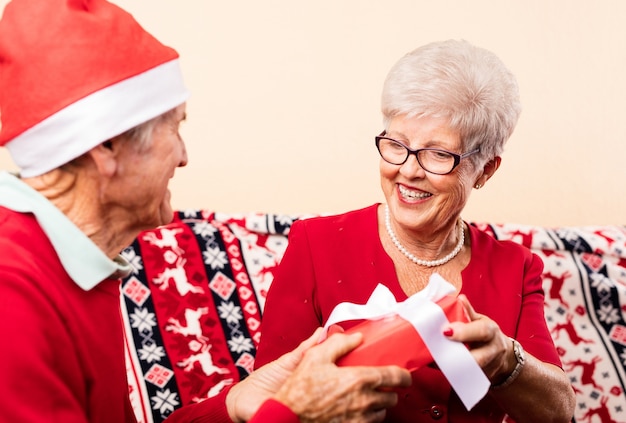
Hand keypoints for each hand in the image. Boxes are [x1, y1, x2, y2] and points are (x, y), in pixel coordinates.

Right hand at [227, 328, 411, 422]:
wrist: (288, 416)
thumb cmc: (300, 388)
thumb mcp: (316, 357)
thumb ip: (339, 344)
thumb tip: (356, 337)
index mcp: (359, 380)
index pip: (395, 377)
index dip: (404, 375)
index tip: (404, 374)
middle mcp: (364, 401)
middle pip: (392, 397)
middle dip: (388, 389)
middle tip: (379, 383)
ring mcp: (359, 419)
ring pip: (382, 413)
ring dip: (378, 404)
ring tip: (366, 397)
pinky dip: (367, 417)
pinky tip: (355, 410)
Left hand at [442, 294, 514, 382]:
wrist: (502, 355)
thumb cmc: (486, 334)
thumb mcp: (480, 320)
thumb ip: (468, 312)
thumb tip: (460, 298)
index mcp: (491, 332)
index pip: (481, 331)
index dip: (464, 332)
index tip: (446, 331)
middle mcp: (493, 351)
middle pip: (479, 358)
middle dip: (458, 356)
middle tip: (437, 351)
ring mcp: (489, 367)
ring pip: (470, 371)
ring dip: (450, 366)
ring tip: (433, 359)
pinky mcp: (481, 378)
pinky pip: (464, 377)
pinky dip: (449, 371)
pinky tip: (436, 365)